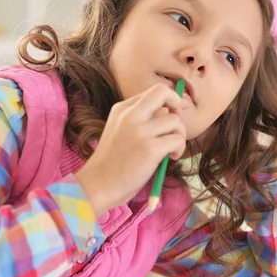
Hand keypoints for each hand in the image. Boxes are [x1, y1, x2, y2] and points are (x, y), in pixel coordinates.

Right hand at [75, 84, 185, 215]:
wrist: (97, 184)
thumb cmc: (113, 162)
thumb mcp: (121, 131)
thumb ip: (142, 120)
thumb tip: (171, 112)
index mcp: (122, 109)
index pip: (153, 92)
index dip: (168, 102)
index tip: (168, 118)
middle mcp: (130, 115)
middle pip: (163, 92)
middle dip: (177, 103)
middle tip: (176, 124)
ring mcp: (140, 131)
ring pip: (175, 120)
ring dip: (179, 136)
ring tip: (170, 150)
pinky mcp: (150, 148)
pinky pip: (177, 140)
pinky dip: (179, 149)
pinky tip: (170, 158)